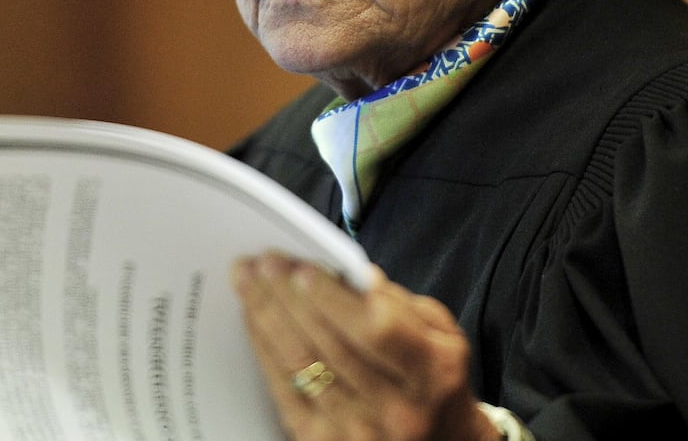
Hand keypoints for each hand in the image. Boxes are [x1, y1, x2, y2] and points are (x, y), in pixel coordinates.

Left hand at [233, 252, 498, 440]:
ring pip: (302, 366)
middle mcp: (399, 408)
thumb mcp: (439, 335)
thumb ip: (400, 304)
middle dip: (289, 298)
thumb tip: (354, 274)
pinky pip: (285, 391)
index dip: (334, 299)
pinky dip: (264, 349)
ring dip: (268, 317)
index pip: (376, 329)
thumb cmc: (434, 377)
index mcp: (433, 372)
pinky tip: (253, 320)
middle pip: (330, 346)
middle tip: (262, 263)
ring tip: (248, 281)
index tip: (302, 269)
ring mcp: (361, 432)